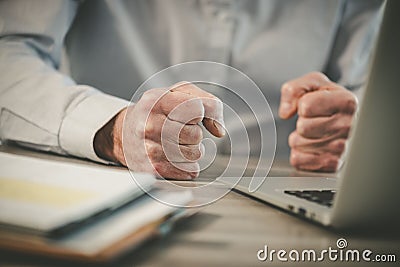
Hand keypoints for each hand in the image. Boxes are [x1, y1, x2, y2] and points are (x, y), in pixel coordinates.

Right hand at [94, 82, 224, 178]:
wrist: (121, 133)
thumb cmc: (154, 112)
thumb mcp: (176, 94)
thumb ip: (206, 101)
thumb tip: (219, 130)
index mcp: (156, 101)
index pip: (198, 108)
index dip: (202, 112)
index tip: (193, 114)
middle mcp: (150, 125)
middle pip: (196, 134)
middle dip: (194, 133)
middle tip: (179, 130)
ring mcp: (150, 149)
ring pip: (195, 155)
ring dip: (191, 150)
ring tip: (175, 143)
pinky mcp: (153, 170)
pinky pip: (189, 171)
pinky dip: (187, 165)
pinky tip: (173, 157)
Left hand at [279, 72, 356, 171]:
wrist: (345, 119)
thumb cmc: (328, 100)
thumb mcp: (313, 84)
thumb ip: (294, 89)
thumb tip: (286, 112)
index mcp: (346, 102)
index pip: (306, 106)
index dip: (303, 104)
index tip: (314, 104)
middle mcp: (348, 126)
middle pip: (302, 127)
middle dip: (302, 122)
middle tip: (315, 120)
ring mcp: (342, 148)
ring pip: (298, 144)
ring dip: (300, 138)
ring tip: (315, 132)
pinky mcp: (332, 164)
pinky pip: (298, 160)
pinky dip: (300, 153)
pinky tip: (313, 146)